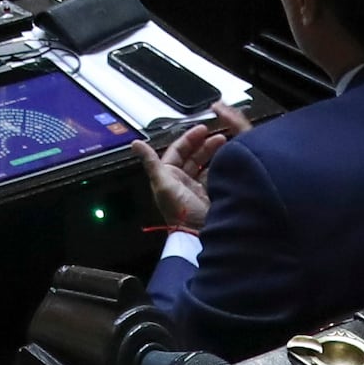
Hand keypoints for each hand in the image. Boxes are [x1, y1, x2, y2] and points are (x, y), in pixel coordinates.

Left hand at [143, 108, 241, 231]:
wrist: (198, 235)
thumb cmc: (179, 211)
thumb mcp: (163, 184)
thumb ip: (151, 162)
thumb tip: (135, 144)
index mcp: (168, 176)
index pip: (178, 150)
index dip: (189, 138)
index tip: (203, 129)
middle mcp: (181, 181)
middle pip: (192, 155)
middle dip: (204, 144)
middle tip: (219, 135)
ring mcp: (196, 188)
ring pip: (205, 164)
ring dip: (214, 153)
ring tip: (226, 144)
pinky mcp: (209, 195)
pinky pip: (215, 175)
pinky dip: (220, 167)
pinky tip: (228, 161)